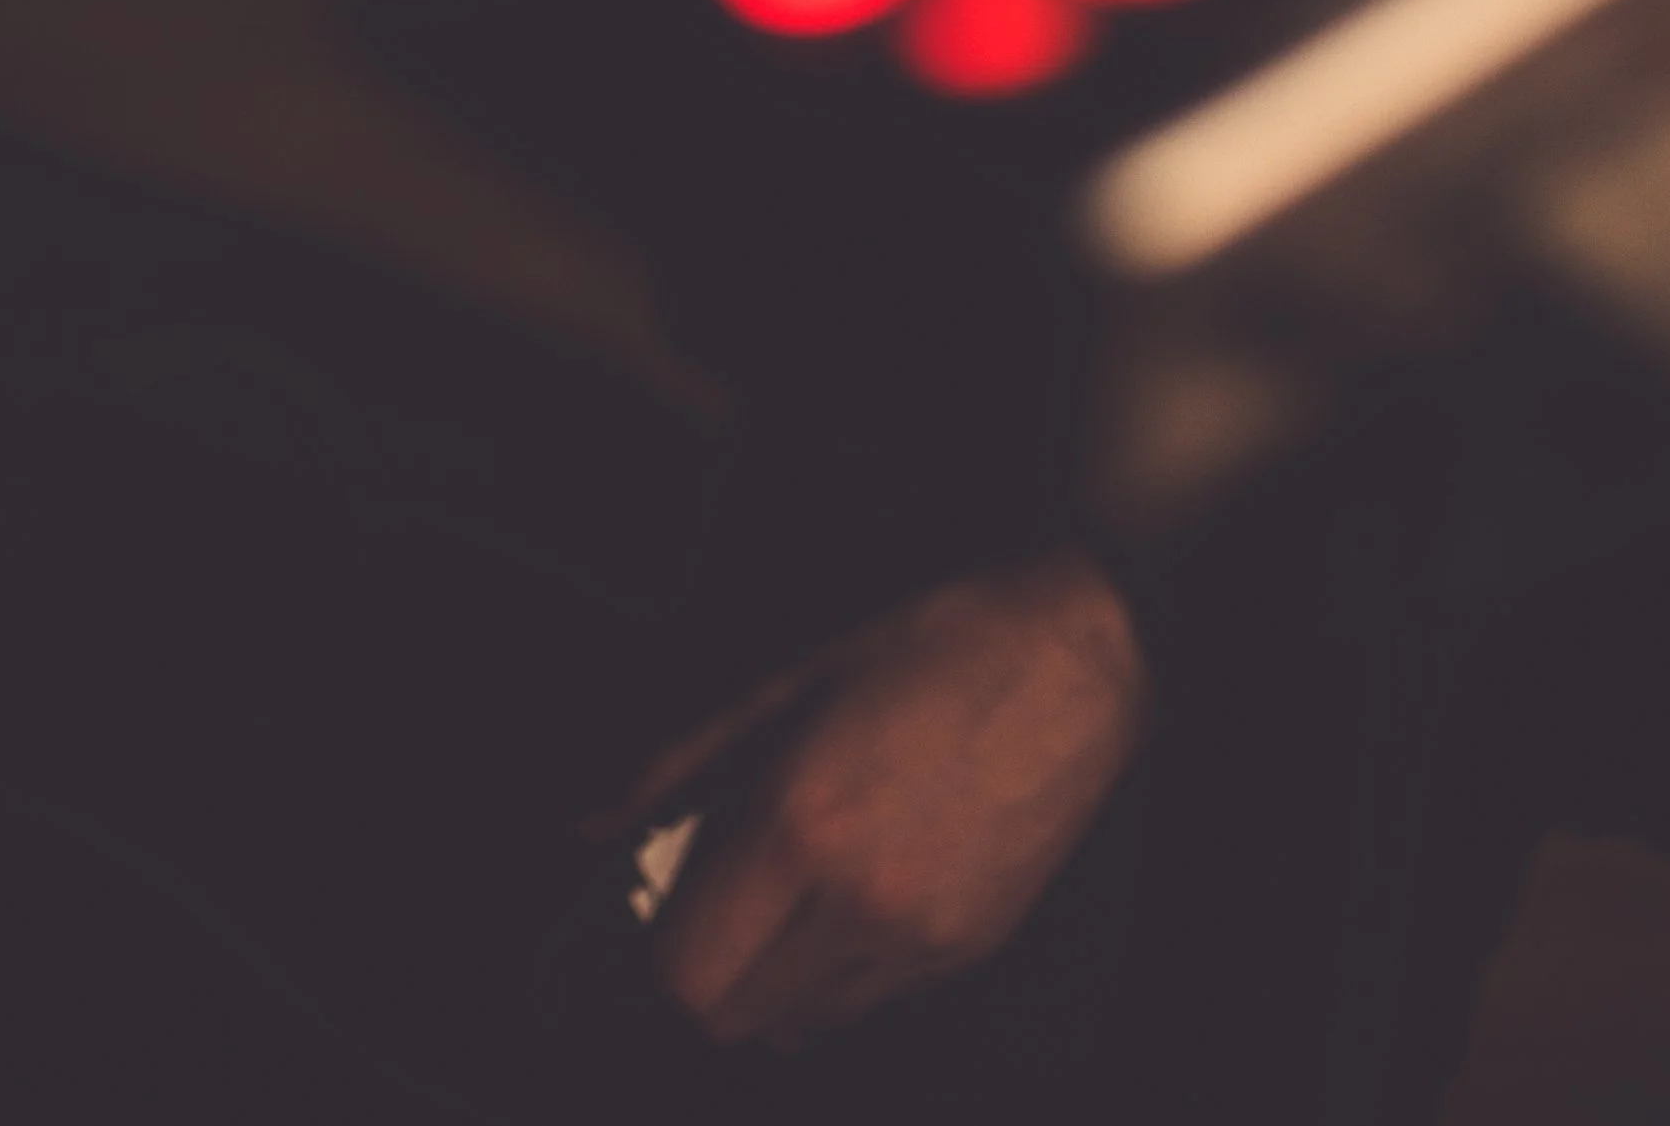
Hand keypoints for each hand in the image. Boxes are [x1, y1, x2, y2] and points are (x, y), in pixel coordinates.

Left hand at [587, 544, 1150, 1047]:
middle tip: (722, 896)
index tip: (665, 901)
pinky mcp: (967, 950)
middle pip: (731, 1018)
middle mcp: (858, 899)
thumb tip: (589, 828)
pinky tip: (861, 887)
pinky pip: (868, 1002)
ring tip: (797, 887)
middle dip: (708, 968)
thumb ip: (681, 765)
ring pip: (798, 1023)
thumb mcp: (792, 679)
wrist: (1080, 654)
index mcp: (801, 822)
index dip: (659, 947)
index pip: (686, 973)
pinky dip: (841, 968)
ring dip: (774, 975)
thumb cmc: (935, 645)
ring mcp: (919, 937)